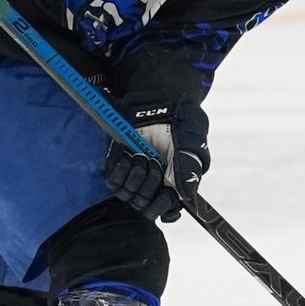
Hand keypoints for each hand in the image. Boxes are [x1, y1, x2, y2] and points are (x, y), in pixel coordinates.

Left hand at [103, 102, 209, 222]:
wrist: (159, 96)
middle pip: (144, 204)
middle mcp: (153, 181)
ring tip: (140, 156)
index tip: (162, 200)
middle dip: (149, 186)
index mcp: (174, 181)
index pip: (167, 209)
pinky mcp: (118, 162)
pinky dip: (118, 170)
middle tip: (154, 163)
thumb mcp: (192, 140)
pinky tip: (127, 155)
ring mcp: (135, 173)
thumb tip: (186, 195)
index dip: (162, 209)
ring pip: (127, 195)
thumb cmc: (180, 118)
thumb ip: (190, 167)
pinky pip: (112, 181)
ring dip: (134, 177)